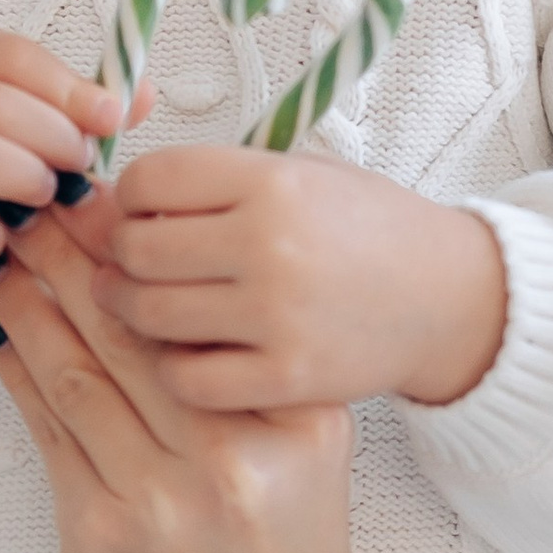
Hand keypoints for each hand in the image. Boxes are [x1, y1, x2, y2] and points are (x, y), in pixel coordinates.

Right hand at [0, 36, 133, 327]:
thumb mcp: (5, 135)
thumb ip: (66, 113)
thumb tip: (139, 94)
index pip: (6, 53)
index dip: (67, 85)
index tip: (111, 119)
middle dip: (51, 136)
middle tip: (80, 169)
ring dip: (20, 176)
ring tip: (45, 198)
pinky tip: (2, 240)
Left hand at [0, 205, 363, 552]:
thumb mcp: (312, 472)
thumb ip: (257, 390)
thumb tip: (175, 294)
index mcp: (297, 426)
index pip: (202, 317)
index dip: (138, 252)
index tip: (100, 205)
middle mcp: (235, 456)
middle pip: (134, 331)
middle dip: (72, 259)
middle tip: (32, 207)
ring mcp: (164, 498)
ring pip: (80, 372)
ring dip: (32, 305)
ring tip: (4, 254)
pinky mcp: (103, 534)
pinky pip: (50, 432)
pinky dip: (20, 375)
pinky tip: (3, 333)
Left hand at [71, 148, 505, 410]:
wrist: (445, 296)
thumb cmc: (367, 230)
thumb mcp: (299, 174)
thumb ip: (214, 183)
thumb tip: (108, 202)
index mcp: (271, 182)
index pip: (149, 181)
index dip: (128, 197)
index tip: (135, 210)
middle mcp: (270, 245)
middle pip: (136, 250)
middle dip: (117, 256)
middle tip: (124, 263)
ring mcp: (277, 316)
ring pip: (148, 315)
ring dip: (131, 311)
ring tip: (143, 305)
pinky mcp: (286, 378)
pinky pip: (186, 378)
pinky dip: (172, 367)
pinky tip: (185, 352)